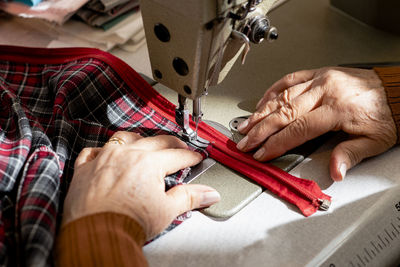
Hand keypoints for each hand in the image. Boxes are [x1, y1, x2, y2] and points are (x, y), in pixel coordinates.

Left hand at [62, 131, 219, 237]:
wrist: (97, 234)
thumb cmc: (128, 223)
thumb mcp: (166, 210)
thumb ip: (189, 198)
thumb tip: (209, 194)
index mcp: (149, 163)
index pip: (177, 155)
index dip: (191, 156)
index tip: (196, 158)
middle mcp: (127, 155)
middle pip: (155, 141)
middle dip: (172, 143)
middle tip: (180, 148)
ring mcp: (104, 159)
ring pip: (124, 138)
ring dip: (138, 139)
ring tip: (145, 143)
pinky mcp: (85, 169)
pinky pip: (92, 151)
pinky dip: (101, 150)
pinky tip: (105, 153)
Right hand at [236, 67, 396, 180]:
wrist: (396, 91)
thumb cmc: (384, 116)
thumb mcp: (374, 142)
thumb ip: (350, 155)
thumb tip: (335, 172)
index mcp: (337, 110)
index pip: (297, 130)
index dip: (275, 143)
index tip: (261, 153)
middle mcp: (325, 91)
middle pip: (283, 112)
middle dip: (260, 130)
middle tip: (245, 142)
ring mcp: (320, 79)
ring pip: (282, 96)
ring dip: (260, 112)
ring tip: (245, 125)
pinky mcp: (319, 72)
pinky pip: (289, 79)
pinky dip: (272, 91)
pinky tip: (261, 102)